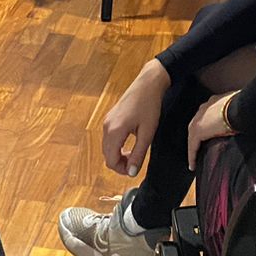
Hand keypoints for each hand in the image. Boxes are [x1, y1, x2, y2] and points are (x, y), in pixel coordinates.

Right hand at [101, 59, 170, 175]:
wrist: (148, 84)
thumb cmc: (149, 106)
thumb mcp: (147, 133)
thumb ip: (138, 154)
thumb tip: (131, 172)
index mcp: (115, 131)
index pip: (111, 161)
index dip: (122, 170)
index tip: (134, 169)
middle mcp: (107, 126)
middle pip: (107, 155)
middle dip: (119, 163)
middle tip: (135, 162)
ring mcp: (107, 121)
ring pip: (107, 147)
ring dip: (117, 154)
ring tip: (133, 152)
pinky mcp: (110, 117)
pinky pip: (108, 138)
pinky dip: (116, 145)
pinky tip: (129, 142)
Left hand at [187, 92, 236, 171]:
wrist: (238, 108)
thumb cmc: (242, 105)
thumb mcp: (238, 106)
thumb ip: (236, 111)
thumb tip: (245, 114)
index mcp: (213, 102)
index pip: (207, 115)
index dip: (207, 124)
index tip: (208, 132)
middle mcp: (203, 110)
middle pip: (196, 125)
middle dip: (196, 136)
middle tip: (198, 147)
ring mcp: (199, 120)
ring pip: (192, 137)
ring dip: (193, 147)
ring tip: (194, 159)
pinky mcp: (198, 131)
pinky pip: (193, 147)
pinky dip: (192, 156)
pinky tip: (192, 166)